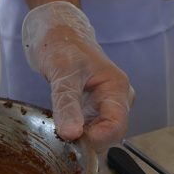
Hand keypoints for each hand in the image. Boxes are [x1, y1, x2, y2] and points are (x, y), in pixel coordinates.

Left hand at [22, 1, 132, 151]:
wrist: (55, 31)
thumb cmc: (63, 43)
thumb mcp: (63, 71)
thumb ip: (67, 103)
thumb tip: (71, 135)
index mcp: (117, 87)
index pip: (117, 126)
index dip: (97, 140)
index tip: (73, 142)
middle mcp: (116, 99)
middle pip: (110, 134)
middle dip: (88, 141)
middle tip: (61, 138)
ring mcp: (105, 104)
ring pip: (98, 134)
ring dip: (80, 139)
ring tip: (59, 131)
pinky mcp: (92, 108)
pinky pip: (88, 128)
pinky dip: (76, 132)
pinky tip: (61, 128)